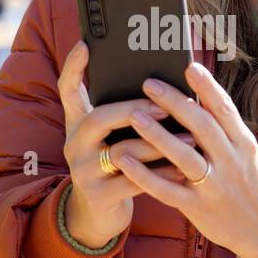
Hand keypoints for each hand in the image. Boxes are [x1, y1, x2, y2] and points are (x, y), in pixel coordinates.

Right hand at [56, 40, 196, 247]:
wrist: (97, 214)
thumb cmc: (115, 164)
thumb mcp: (111, 136)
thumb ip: (124, 113)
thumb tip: (163, 84)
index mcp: (78, 123)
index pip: (68, 89)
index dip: (74, 66)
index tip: (85, 44)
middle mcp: (74, 143)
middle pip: (98, 117)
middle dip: (134, 110)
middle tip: (164, 108)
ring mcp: (83, 171)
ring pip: (122, 151)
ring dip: (159, 143)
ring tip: (189, 137)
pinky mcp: (97, 196)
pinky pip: (133, 182)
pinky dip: (161, 173)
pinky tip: (182, 167)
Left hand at [115, 60, 257, 257]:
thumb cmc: (246, 182)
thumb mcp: (243, 153)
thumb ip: (222, 128)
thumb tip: (191, 96)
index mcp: (243, 143)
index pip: (224, 109)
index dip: (206, 86)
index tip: (188, 66)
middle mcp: (231, 161)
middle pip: (202, 127)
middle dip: (175, 103)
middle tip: (148, 83)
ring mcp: (215, 186)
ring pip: (185, 157)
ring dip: (158, 135)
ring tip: (135, 115)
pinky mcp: (198, 208)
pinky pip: (168, 190)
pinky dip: (146, 174)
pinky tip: (126, 160)